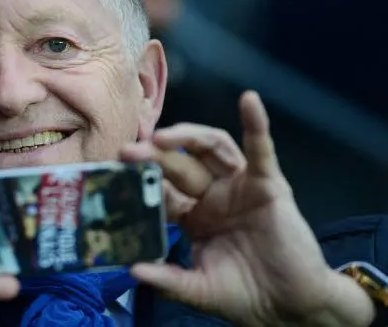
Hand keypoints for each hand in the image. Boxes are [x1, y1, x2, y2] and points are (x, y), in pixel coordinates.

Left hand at [121, 91, 373, 326]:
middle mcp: (213, 194)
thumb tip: (132, 270)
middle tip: (127, 152)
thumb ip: (167, 279)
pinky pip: (261, 150)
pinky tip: (249, 101)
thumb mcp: (198, 288)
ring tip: (160, 136)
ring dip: (186, 136)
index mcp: (194, 215)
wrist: (291, 307)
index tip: (114, 172)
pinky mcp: (269, 184)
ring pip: (211, 148)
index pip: (162, 188)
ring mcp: (239, 186)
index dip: (141, 179)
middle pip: (179, 163)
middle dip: (153, 156)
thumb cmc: (245, 295)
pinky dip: (257, 124)